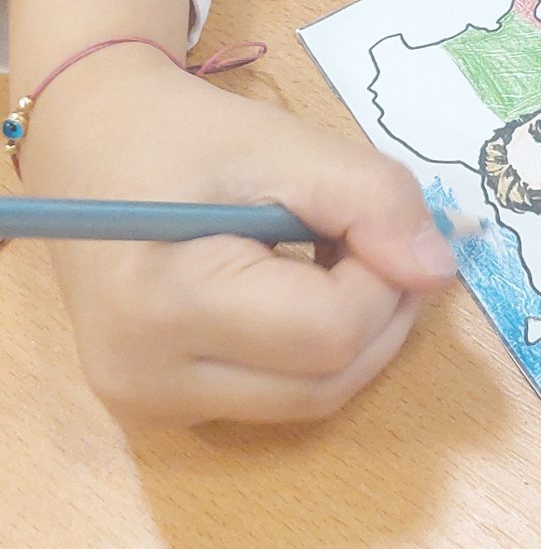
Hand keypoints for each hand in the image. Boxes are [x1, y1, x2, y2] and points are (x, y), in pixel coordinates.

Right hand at [20, 42, 457, 427]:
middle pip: (325, 383)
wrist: (92, 145)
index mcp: (166, 306)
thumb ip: (371, 199)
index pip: (330, 333)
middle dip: (379, 312)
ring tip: (332, 256)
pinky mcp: (160, 412)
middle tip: (375, 238)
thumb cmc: (184, 137)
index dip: (385, 278)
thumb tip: (439, 271)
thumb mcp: (284, 143)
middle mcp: (148, 381)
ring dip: (352, 334)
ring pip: (309, 401)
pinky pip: (275, 399)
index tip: (377, 219)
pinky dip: (312, 351)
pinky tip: (297, 288)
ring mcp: (148, 407)